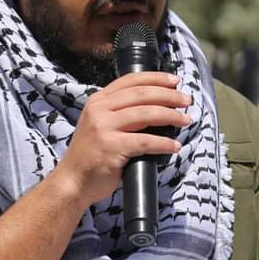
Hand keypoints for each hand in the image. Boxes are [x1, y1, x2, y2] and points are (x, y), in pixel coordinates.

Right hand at [53, 72, 188, 205]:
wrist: (73, 181)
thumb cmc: (91, 155)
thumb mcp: (98, 124)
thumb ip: (118, 112)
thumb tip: (155, 106)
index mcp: (97, 101)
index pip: (130, 81)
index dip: (155, 78)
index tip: (174, 81)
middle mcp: (99, 110)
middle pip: (141, 94)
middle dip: (169, 95)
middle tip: (186, 101)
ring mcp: (103, 128)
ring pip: (146, 114)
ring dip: (171, 116)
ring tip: (185, 120)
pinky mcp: (111, 148)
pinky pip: (145, 142)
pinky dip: (164, 143)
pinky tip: (174, 145)